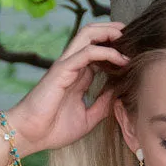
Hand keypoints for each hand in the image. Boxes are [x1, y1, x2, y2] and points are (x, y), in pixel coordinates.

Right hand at [8, 22, 129, 153]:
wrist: (30, 135)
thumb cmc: (53, 129)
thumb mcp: (88, 118)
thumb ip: (102, 105)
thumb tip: (119, 95)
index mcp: (78, 76)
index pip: (98, 52)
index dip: (115, 47)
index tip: (134, 52)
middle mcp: (72, 67)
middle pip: (92, 35)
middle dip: (113, 30)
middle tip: (132, 35)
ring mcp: (66, 66)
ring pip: (88, 36)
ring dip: (109, 33)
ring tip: (127, 37)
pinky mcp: (62, 71)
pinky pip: (86, 53)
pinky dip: (105, 52)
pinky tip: (120, 59)